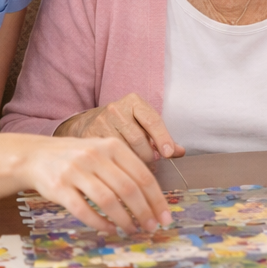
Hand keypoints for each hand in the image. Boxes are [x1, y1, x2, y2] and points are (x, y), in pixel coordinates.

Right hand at [19, 134, 171, 235]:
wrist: (36, 156)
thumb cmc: (77, 158)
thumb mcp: (103, 152)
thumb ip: (127, 168)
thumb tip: (154, 198)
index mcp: (112, 146)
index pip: (143, 175)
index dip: (157, 199)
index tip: (165, 217)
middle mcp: (95, 155)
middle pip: (128, 189)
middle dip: (144, 213)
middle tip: (152, 228)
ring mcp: (76, 171)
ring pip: (108, 200)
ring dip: (124, 220)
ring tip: (132, 230)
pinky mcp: (59, 187)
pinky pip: (84, 210)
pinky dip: (100, 223)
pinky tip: (109, 229)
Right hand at [54, 92, 182, 163]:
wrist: (87, 123)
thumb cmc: (122, 124)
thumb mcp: (142, 122)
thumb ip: (161, 137)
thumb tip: (180, 152)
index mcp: (134, 101)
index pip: (152, 120)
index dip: (163, 138)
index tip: (169, 153)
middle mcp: (116, 109)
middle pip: (139, 138)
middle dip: (149, 154)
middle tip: (152, 162)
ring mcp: (101, 123)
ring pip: (124, 150)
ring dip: (135, 162)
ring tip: (138, 165)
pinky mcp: (90, 138)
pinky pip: (110, 157)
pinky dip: (120, 165)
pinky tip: (123, 166)